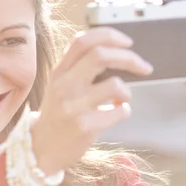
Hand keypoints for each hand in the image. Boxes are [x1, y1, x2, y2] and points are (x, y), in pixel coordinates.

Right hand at [31, 27, 152, 174]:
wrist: (41, 150)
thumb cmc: (58, 115)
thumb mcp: (60, 85)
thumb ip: (79, 67)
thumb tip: (114, 51)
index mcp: (59, 71)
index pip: (83, 41)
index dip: (109, 36)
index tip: (127, 42)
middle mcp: (64, 85)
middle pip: (101, 56)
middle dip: (130, 58)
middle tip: (144, 67)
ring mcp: (74, 106)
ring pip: (114, 85)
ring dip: (127, 91)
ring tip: (122, 99)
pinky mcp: (85, 126)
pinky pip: (118, 111)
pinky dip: (124, 110)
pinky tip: (116, 114)